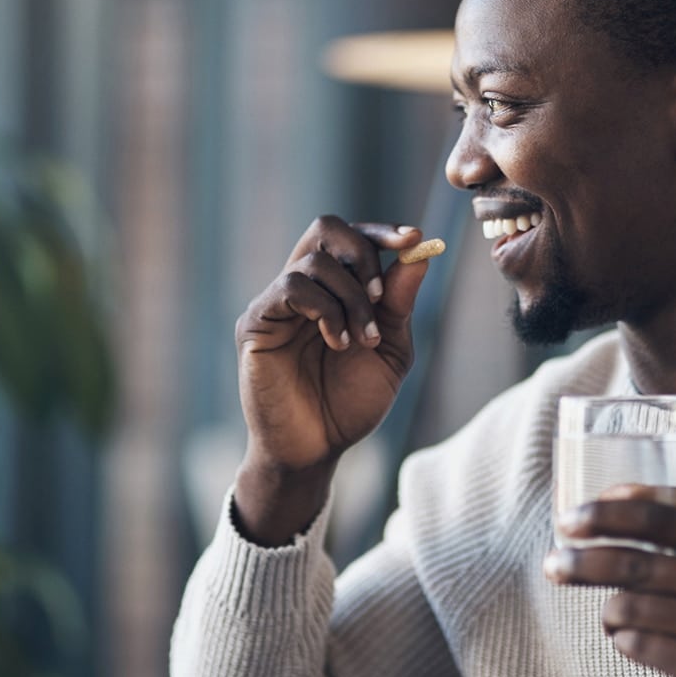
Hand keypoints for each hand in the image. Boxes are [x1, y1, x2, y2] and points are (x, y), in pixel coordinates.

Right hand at [233, 217, 429, 543]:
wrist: (318, 449)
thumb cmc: (351, 402)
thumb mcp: (389, 350)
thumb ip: (399, 303)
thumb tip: (419, 253)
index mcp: (335, 288)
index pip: (353, 237)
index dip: (382, 231)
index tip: (414, 238)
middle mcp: (303, 287)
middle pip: (326, 227)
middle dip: (363, 253)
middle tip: (379, 295)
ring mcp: (276, 302)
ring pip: (314, 261)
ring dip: (350, 298)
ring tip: (359, 340)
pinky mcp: (257, 322)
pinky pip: (290, 287)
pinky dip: (324, 309)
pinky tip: (338, 342)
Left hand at [544, 486, 675, 676]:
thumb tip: (615, 496)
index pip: (654, 517)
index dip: (604, 514)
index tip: (570, 519)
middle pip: (629, 564)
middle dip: (579, 563)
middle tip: (552, 564)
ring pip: (625, 609)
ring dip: (609, 610)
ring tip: (613, 611)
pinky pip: (637, 647)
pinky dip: (626, 640)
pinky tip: (637, 637)